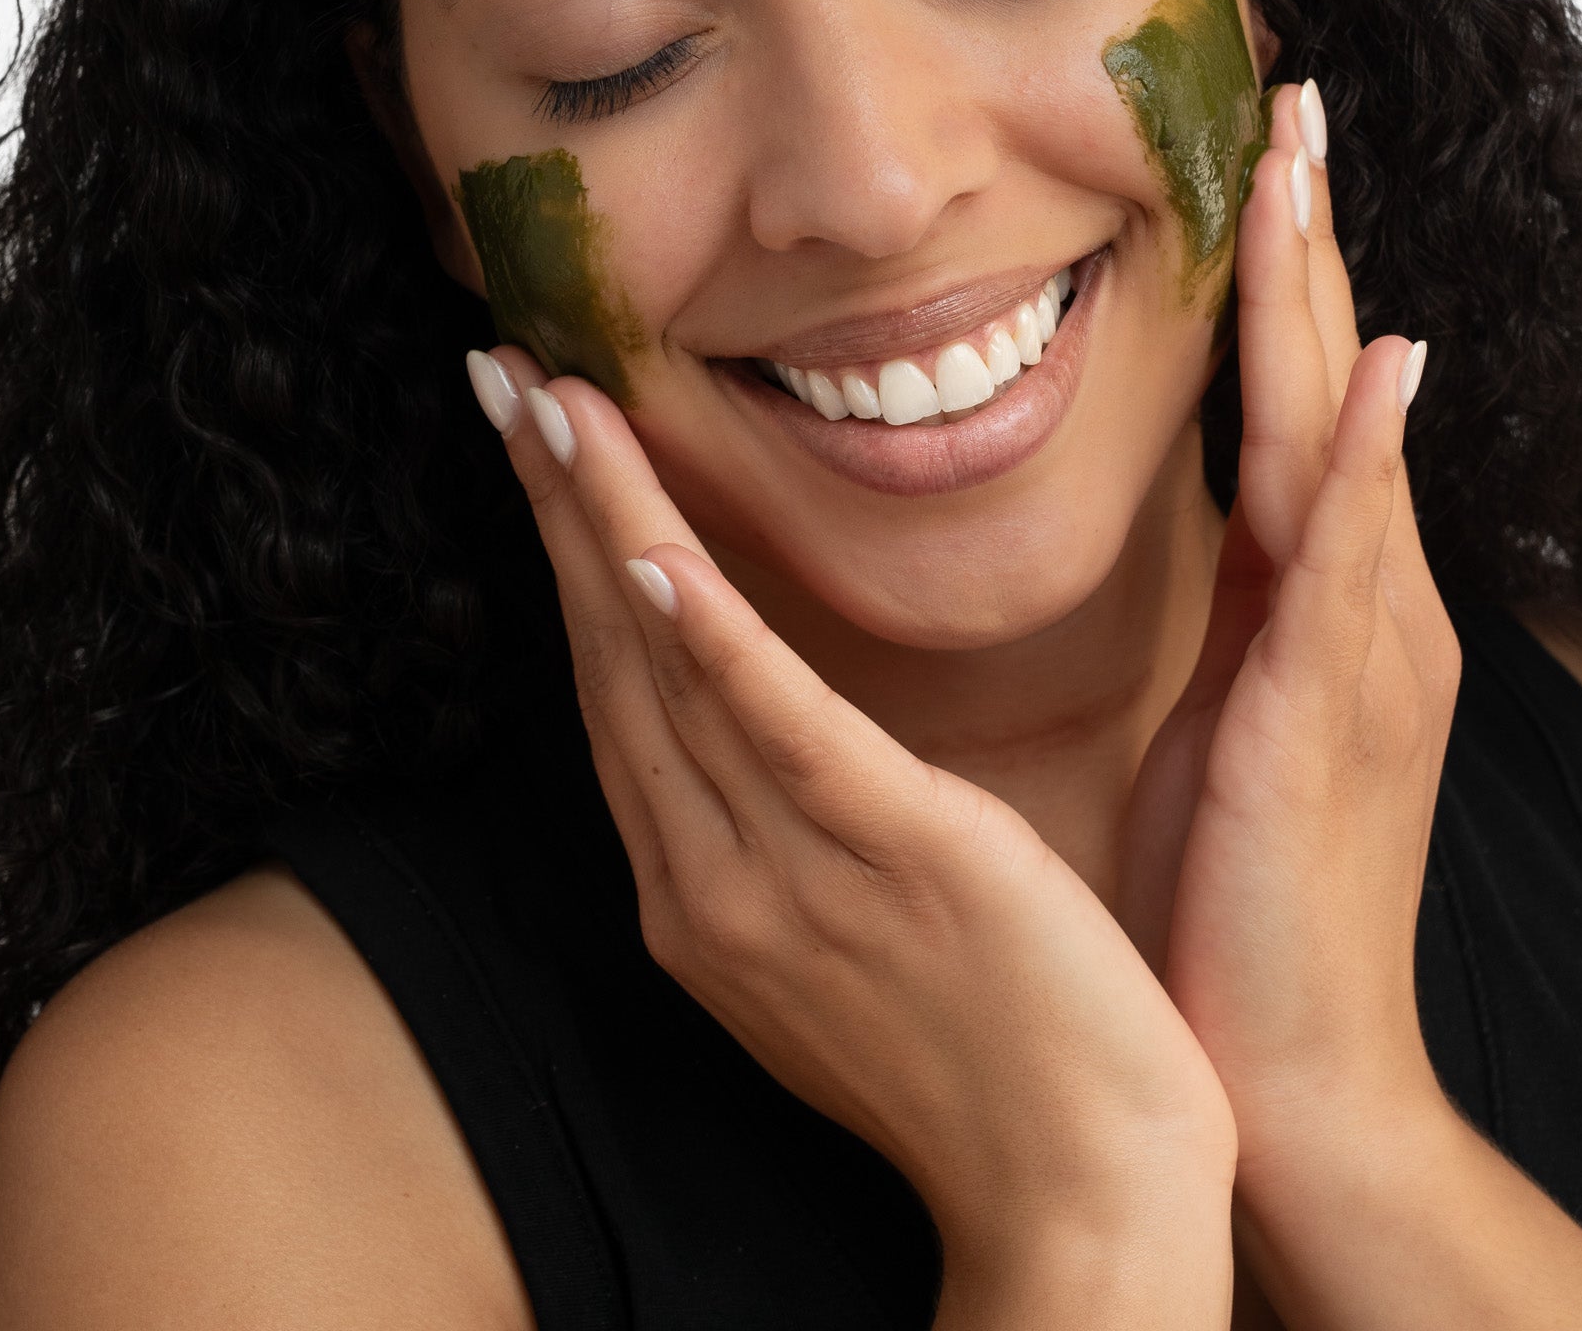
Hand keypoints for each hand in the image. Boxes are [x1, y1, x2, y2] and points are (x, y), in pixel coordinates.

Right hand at [472, 344, 1235, 1325]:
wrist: (1078, 1204)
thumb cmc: (981, 1059)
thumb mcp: (840, 941)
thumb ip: (779, 834)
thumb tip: (757, 736)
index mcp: (702, 893)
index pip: (618, 691)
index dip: (571, 557)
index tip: (541, 445)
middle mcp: (710, 881)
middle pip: (611, 658)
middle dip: (553, 508)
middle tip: (503, 377)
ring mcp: (788, 874)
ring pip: (668, 668)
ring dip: (605, 523)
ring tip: (554, 405)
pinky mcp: (895, 856)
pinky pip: (780, 731)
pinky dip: (708, 639)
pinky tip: (656, 553)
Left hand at [1117, 80, 1461, 1199]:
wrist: (1290, 1074)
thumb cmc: (1235, 893)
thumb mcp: (1231, 711)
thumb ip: (1248, 599)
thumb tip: (1237, 496)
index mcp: (1330, 608)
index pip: (1307, 408)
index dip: (1287, 283)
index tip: (1262, 160)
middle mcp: (1367, 611)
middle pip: (1336, 391)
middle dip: (1311, 245)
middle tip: (1292, 102)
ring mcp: (1362, 660)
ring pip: (1342, 444)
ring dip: (1324, 302)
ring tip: (1307, 170)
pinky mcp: (1327, 724)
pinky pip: (1345, 570)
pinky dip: (1358, 466)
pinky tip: (1376, 373)